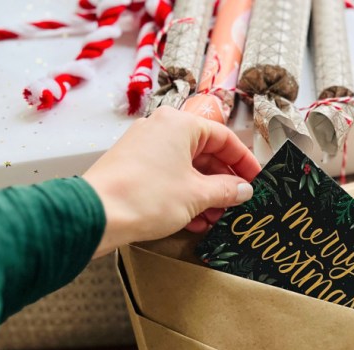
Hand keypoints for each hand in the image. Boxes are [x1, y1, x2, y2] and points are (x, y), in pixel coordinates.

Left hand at [84, 106, 259, 257]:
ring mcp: (143, 147)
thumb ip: (226, 190)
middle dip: (222, 182)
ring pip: (185, 168)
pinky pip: (167, 177)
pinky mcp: (131, 167)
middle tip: (237, 203)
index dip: (244, 161)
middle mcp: (160, 129)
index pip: (224, 138)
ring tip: (215, 218)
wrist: (96, 215)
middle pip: (204, 153)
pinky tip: (193, 220)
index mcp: (180, 124)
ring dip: (204, 193)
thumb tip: (242, 190)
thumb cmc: (144, 197)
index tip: (256, 180)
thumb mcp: (197, 196)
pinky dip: (183, 195)